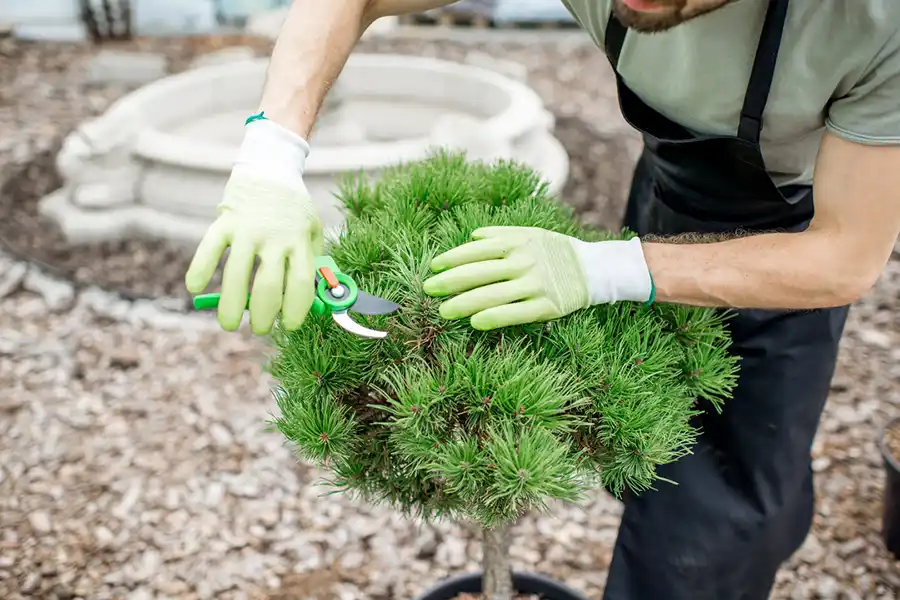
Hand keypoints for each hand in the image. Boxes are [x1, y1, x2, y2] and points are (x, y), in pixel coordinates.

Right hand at [185, 116, 322, 334]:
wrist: (271, 165)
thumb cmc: (294, 207)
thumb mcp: (312, 230)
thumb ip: (312, 261)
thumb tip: (314, 300)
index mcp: (299, 241)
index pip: (300, 284)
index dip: (296, 310)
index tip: (290, 325)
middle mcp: (274, 237)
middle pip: (268, 286)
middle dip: (264, 316)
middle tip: (260, 328)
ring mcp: (248, 228)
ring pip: (237, 274)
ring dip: (231, 305)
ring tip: (230, 324)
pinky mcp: (226, 220)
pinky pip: (209, 247)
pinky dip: (200, 268)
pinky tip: (195, 288)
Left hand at [422, 226, 652, 329]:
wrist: (595, 268)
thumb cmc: (556, 251)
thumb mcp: (531, 234)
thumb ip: (501, 234)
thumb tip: (471, 237)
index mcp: (517, 242)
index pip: (476, 250)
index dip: (452, 259)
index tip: (433, 267)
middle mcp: (523, 262)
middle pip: (478, 272)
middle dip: (450, 281)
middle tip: (428, 289)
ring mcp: (535, 284)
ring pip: (492, 294)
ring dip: (464, 303)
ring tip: (443, 311)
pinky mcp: (546, 306)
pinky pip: (515, 313)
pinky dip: (494, 317)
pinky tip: (475, 322)